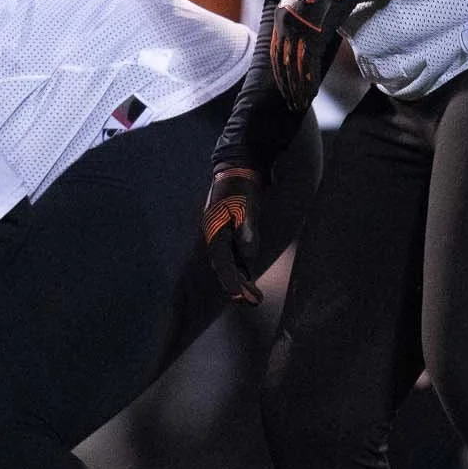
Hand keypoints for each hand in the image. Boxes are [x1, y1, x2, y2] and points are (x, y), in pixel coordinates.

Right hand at [202, 163, 264, 302]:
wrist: (239, 166)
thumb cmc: (243, 186)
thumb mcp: (247, 205)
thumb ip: (247, 229)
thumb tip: (248, 253)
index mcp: (215, 229)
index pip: (222, 261)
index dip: (230, 280)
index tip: (239, 297)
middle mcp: (215, 234)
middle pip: (223, 266)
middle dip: (236, 285)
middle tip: (253, 302)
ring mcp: (220, 233)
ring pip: (227, 262)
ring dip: (238, 279)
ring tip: (252, 298)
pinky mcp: (228, 231)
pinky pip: (232, 254)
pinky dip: (239, 268)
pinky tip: (247, 278)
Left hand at [270, 0, 357, 104]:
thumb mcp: (302, 1)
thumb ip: (300, 19)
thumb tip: (305, 37)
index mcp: (280, 19)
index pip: (275, 55)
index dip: (280, 75)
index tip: (284, 88)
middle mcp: (285, 27)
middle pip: (282, 65)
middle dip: (287, 87)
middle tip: (290, 103)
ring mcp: (299, 31)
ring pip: (295, 68)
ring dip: (297, 89)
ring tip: (299, 104)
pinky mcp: (314, 34)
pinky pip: (310, 63)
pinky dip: (310, 81)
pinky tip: (311, 94)